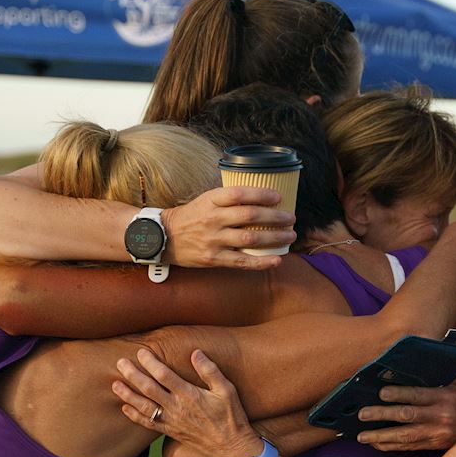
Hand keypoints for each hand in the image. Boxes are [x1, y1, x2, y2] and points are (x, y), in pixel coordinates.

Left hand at [112, 348, 260, 456]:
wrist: (230, 446)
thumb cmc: (231, 416)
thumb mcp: (226, 389)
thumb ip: (210, 371)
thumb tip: (195, 352)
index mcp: (189, 395)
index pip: (164, 375)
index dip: (151, 362)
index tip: (141, 352)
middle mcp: (176, 408)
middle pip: (148, 389)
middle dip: (133, 374)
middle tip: (120, 362)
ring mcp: (171, 421)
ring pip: (144, 406)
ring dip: (128, 394)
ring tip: (114, 383)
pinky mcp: (170, 431)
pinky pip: (148, 423)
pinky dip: (134, 416)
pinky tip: (125, 407)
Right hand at [161, 188, 296, 270]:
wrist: (164, 237)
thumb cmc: (191, 216)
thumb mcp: (206, 199)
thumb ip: (229, 198)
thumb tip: (262, 195)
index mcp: (211, 200)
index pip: (239, 194)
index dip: (261, 194)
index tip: (278, 197)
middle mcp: (213, 219)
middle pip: (250, 216)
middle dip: (275, 217)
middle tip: (291, 218)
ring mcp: (213, 240)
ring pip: (250, 239)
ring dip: (274, 238)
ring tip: (290, 235)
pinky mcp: (214, 258)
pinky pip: (242, 262)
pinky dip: (261, 262)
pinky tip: (276, 260)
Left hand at [355, 377, 455, 451]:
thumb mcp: (455, 385)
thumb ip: (434, 377)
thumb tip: (408, 366)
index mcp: (445, 396)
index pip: (418, 395)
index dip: (399, 394)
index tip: (381, 393)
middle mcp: (440, 416)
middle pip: (407, 415)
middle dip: (382, 415)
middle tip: (362, 414)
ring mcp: (436, 433)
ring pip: (404, 436)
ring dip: (381, 436)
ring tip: (362, 436)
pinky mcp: (433, 446)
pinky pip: (408, 447)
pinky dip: (390, 446)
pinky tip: (376, 444)